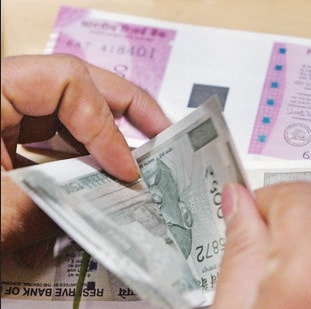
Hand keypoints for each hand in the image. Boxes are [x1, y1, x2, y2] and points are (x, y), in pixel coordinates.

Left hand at [1, 54, 171, 264]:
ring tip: (140, 158)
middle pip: (74, 83)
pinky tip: (98, 182)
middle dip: (124, 107)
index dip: (106, 125)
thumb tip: (104, 203)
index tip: (127, 170)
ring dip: (105, 135)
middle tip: (164, 132)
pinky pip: (47, 141)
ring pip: (65, 112)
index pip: (67, 83)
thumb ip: (54, 204)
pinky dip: (77, 160)